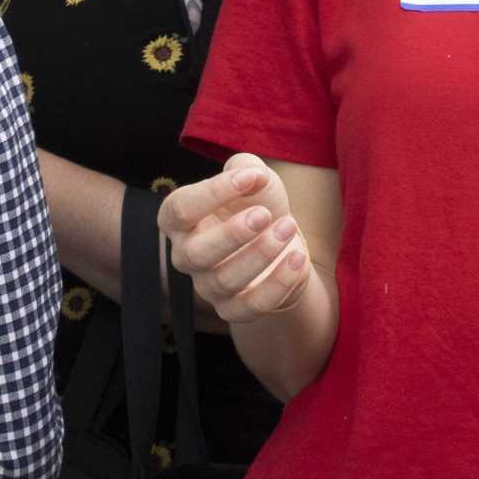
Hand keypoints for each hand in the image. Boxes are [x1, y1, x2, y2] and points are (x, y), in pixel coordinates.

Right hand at [159, 154, 313, 323]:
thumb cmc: (256, 204)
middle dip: (231, 234)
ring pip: (225, 280)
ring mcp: (209, 287)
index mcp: (180, 221)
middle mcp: (187, 256)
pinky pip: (252, 306)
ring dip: (260, 254)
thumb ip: (246, 168)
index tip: (250, 178)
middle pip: (195, 254)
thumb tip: (253, 176)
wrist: (281, 243)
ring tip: (288, 228)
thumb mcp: (252, 176)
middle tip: (264, 214)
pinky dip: (278, 284)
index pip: (180, 209)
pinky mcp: (236, 310)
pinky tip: (298, 258)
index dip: (212, 193)